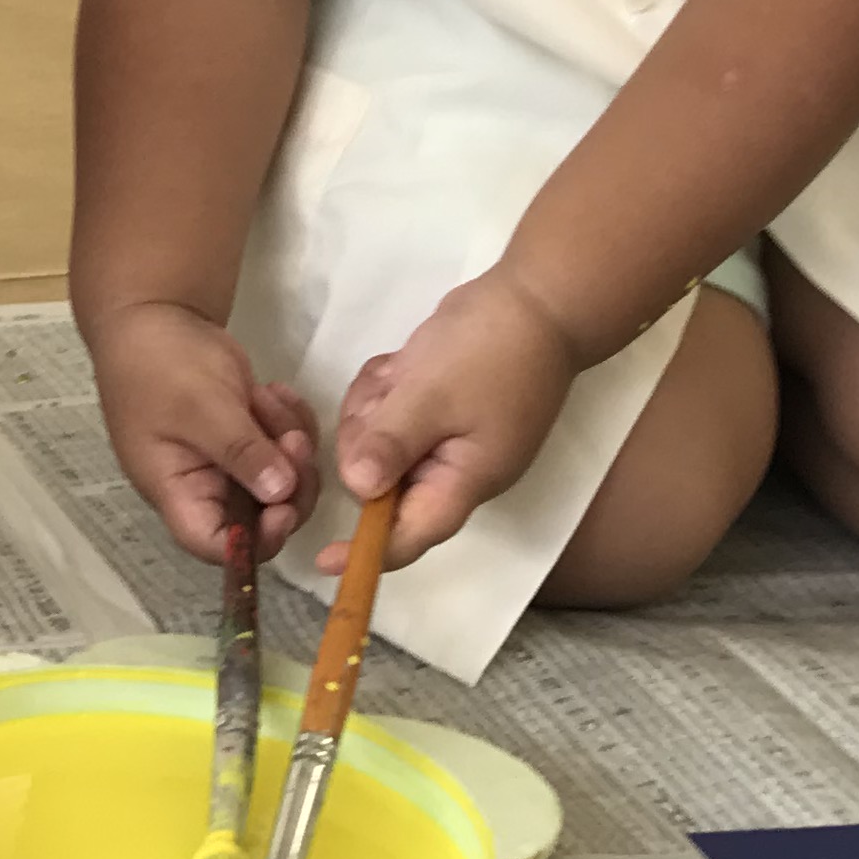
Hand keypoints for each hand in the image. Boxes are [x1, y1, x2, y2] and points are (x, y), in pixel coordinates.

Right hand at [89, 300, 319, 562]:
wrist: (152, 313)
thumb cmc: (159, 363)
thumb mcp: (201, 406)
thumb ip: (240, 452)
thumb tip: (280, 495)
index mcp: (178, 491)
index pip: (215, 545)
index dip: (254, 542)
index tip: (283, 506)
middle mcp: (204, 485)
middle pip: (261, 517)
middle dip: (287, 481)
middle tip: (293, 440)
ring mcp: (229, 460)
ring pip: (281, 480)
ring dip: (289, 444)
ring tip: (269, 397)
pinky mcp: (247, 436)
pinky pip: (284, 448)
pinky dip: (290, 422)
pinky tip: (275, 389)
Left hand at [328, 268, 588, 568]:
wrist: (535, 299)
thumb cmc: (490, 352)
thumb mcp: (432, 396)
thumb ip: (391, 444)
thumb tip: (357, 490)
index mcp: (464, 479)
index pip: (413, 534)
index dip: (369, 552)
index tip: (323, 560)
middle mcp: (454, 467)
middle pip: (382, 481)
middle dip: (369, 439)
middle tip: (386, 399)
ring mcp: (446, 435)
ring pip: (378, 441)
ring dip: (376, 406)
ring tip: (402, 372)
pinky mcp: (435, 406)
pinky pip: (388, 410)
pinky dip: (387, 388)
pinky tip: (404, 362)